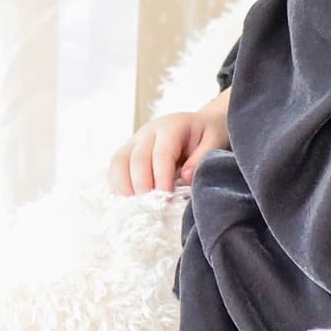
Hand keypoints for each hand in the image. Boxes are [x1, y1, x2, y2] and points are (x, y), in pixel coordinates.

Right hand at [107, 89, 231, 194]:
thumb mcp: (215, 140)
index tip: (166, 198)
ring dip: (125, 185)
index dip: (161, 178)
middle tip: (151, 206)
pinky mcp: (128, 150)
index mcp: (171, 127)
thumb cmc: (208, 133)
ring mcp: (135, 140)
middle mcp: (148, 132)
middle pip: (136, 159)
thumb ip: (202, 158)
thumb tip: (185, 176)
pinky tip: (128, 199)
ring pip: (119, 161)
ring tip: (137, 205)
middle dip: (142, 185)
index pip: (161, 154)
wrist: (199, 123)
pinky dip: (118, 183)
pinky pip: (116, 166)